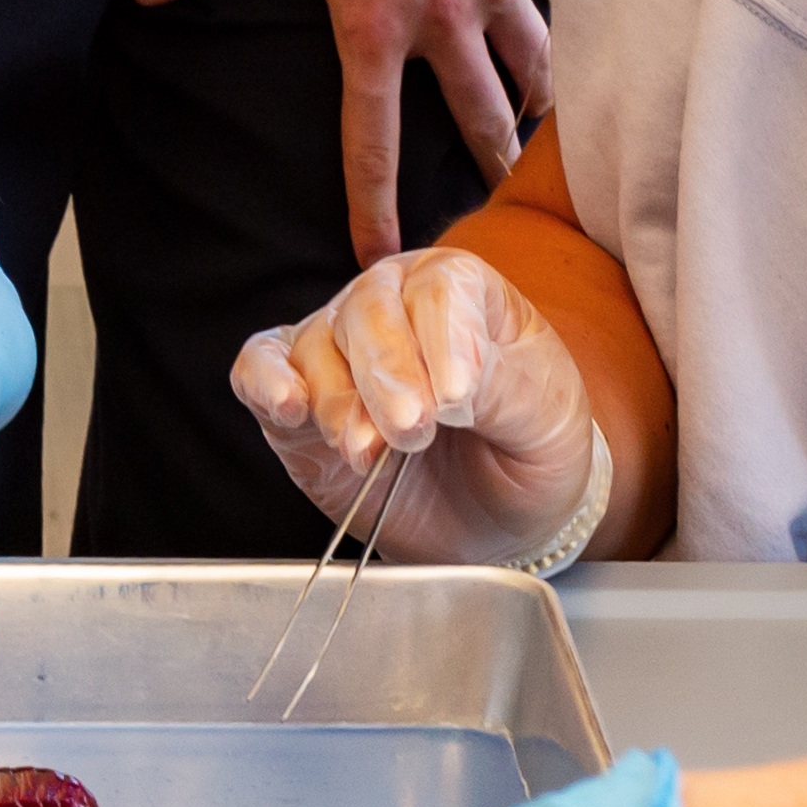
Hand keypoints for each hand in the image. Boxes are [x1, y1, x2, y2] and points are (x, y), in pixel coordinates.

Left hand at [129, 0, 551, 265]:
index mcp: (372, 23)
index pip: (370, 137)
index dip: (373, 202)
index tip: (379, 251)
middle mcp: (443, 17)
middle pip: (476, 117)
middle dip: (487, 168)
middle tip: (495, 203)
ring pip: (530, 66)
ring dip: (534, 107)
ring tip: (539, 133)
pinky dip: (559, 27)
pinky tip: (564, 41)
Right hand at [232, 250, 591, 560]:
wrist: (497, 517)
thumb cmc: (528, 449)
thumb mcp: (548, 417)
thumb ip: (504, 387)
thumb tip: (448, 383)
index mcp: (460, 289)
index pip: (439, 289)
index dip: (445, 341)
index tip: (459, 399)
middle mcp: (391, 303)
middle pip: (369, 309)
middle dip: (389, 377)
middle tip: (413, 431)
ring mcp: (337, 346)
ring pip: (317, 345)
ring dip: (341, 404)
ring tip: (373, 454)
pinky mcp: (294, 395)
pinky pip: (258, 367)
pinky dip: (266, 383)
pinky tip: (290, 408)